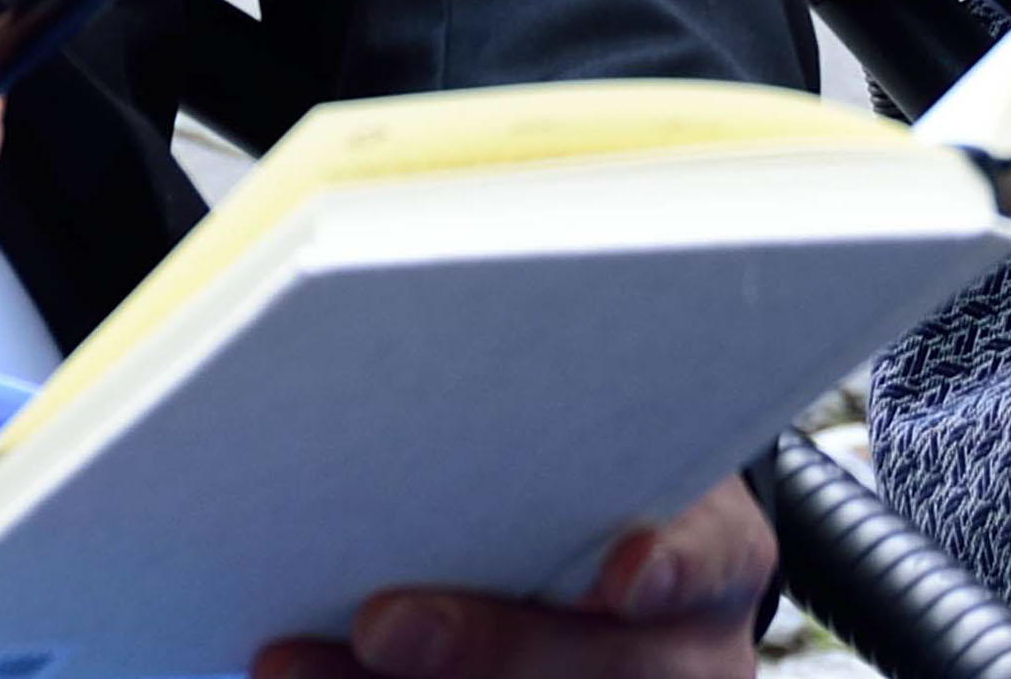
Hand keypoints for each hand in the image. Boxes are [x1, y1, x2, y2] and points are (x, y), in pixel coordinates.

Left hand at [250, 475, 772, 678]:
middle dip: (488, 648)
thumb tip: (463, 362)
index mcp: (720, 565)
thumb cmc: (606, 497)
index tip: (627, 572)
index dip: (676, 569)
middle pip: (605, 671)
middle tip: (383, 620)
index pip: (713, 562)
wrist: (619, 592)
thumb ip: (566, 445)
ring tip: (290, 660)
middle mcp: (684, 663)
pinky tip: (302, 675)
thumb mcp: (622, 459)